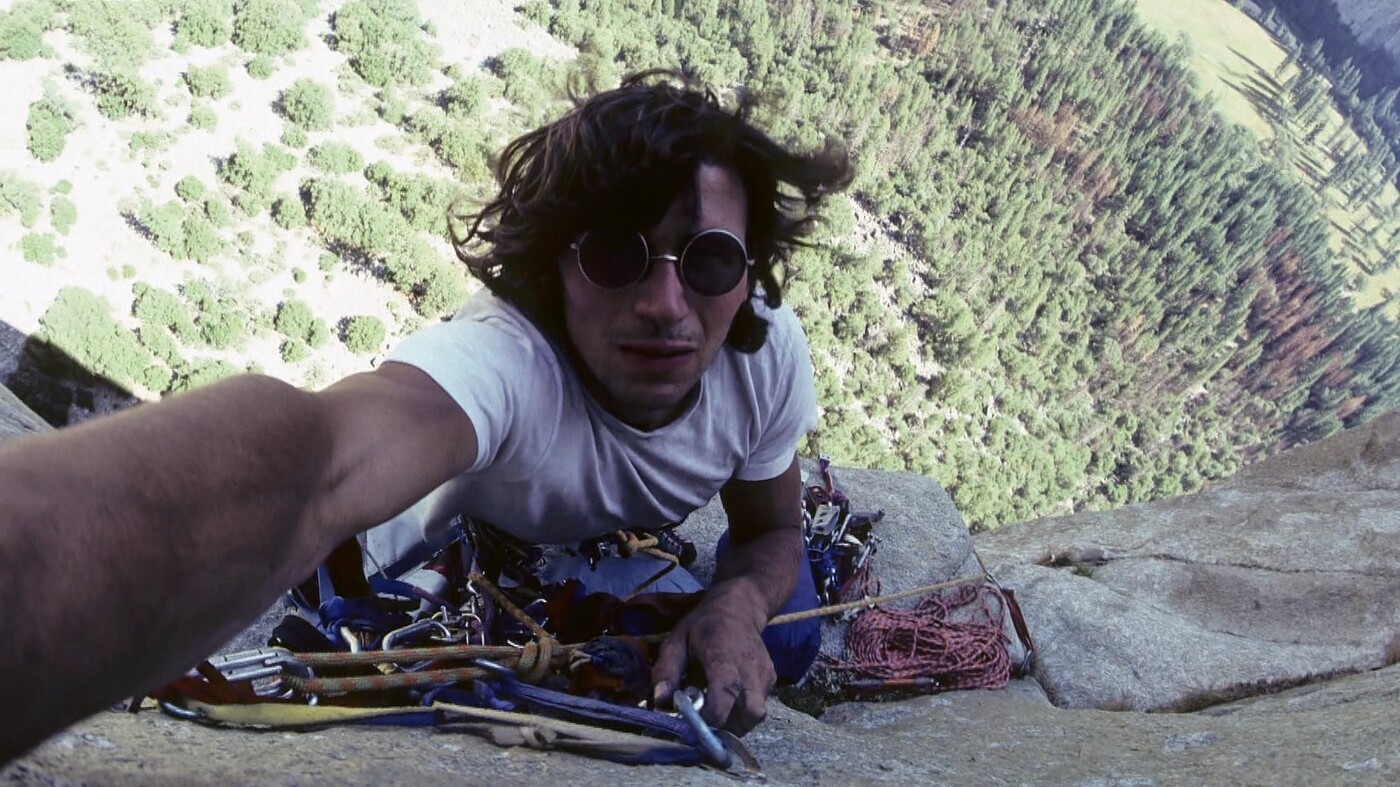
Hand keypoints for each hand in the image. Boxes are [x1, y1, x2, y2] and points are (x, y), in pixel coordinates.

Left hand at [651, 582, 774, 735]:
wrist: (739, 608)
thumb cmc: (703, 625)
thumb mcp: (677, 641)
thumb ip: (666, 671)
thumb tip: (661, 703)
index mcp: (724, 655)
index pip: (726, 693)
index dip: (711, 716)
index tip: (692, 722)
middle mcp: (750, 666)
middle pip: (750, 712)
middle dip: (728, 728)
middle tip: (707, 724)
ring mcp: (764, 673)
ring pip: (757, 714)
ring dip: (736, 724)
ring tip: (716, 714)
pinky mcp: (770, 679)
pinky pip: (760, 707)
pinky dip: (743, 713)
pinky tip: (728, 703)